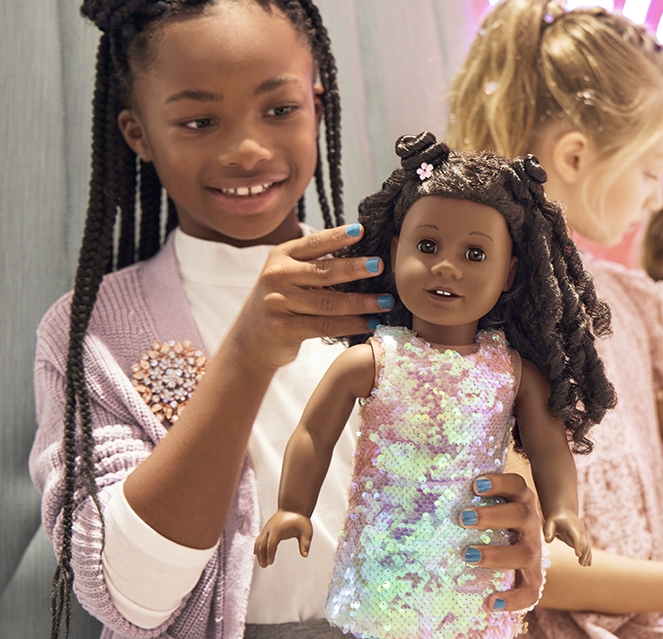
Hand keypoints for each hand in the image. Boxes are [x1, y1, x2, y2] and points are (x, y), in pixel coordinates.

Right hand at [254, 510, 312, 567]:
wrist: (294, 506)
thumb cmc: (300, 519)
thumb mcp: (306, 531)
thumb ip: (305, 543)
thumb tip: (305, 555)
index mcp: (278, 529)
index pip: (271, 543)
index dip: (270, 553)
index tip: (270, 563)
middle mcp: (270, 528)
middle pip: (262, 543)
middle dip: (262, 555)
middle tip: (264, 566)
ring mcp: (267, 527)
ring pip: (258, 541)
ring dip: (258, 553)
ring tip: (262, 564)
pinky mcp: (267, 528)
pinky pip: (259, 538)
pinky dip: (257, 546)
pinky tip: (257, 554)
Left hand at [460, 473, 542, 611]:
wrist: (519, 541)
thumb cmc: (490, 513)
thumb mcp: (485, 499)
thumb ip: (465, 491)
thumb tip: (427, 485)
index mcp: (519, 499)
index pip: (516, 485)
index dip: (500, 483)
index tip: (475, 485)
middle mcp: (530, 522)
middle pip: (520, 515)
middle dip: (492, 516)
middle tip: (463, 519)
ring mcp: (533, 549)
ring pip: (525, 552)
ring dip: (497, 555)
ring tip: (468, 555)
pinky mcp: (533, 576)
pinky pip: (530, 591)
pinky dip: (513, 599)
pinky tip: (490, 602)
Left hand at [543, 507, 591, 566]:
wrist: (564, 513)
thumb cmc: (556, 519)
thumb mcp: (550, 522)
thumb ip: (548, 531)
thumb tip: (547, 541)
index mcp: (572, 526)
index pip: (577, 537)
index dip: (578, 546)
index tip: (578, 555)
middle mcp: (580, 531)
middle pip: (584, 543)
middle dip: (584, 553)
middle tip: (581, 564)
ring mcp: (582, 535)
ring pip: (587, 546)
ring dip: (587, 556)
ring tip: (583, 565)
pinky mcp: (582, 539)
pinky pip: (587, 547)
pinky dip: (588, 555)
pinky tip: (588, 564)